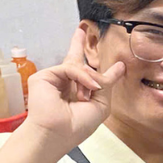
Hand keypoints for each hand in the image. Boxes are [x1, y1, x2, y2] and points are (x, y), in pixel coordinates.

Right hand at [22, 25, 126, 152]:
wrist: (56, 133)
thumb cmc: (77, 126)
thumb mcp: (101, 104)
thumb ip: (107, 84)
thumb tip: (119, 66)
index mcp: (78, 94)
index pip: (86, 76)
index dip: (94, 67)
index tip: (110, 60)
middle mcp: (64, 85)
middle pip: (73, 61)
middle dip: (77, 45)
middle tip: (82, 29)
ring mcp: (53, 80)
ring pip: (79, 66)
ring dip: (90, 79)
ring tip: (91, 92)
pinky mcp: (43, 77)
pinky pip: (70, 67)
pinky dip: (82, 76)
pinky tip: (88, 87)